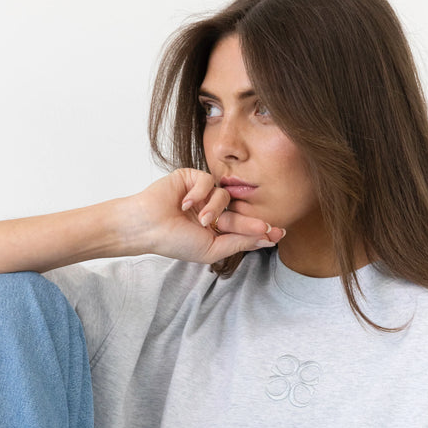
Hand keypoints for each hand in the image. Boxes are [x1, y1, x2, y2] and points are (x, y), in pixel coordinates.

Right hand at [120, 169, 284, 263]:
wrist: (148, 226)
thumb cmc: (175, 241)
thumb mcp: (211, 249)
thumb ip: (238, 243)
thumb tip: (265, 239)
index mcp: (216, 230)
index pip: (243, 228)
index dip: (260, 231)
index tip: (279, 233)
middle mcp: (212, 211)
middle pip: (239, 213)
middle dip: (249, 222)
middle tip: (265, 227)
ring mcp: (203, 194)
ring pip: (226, 196)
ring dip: (215, 209)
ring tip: (200, 220)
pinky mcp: (192, 178)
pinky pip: (208, 181)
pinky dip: (199, 193)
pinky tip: (185, 203)